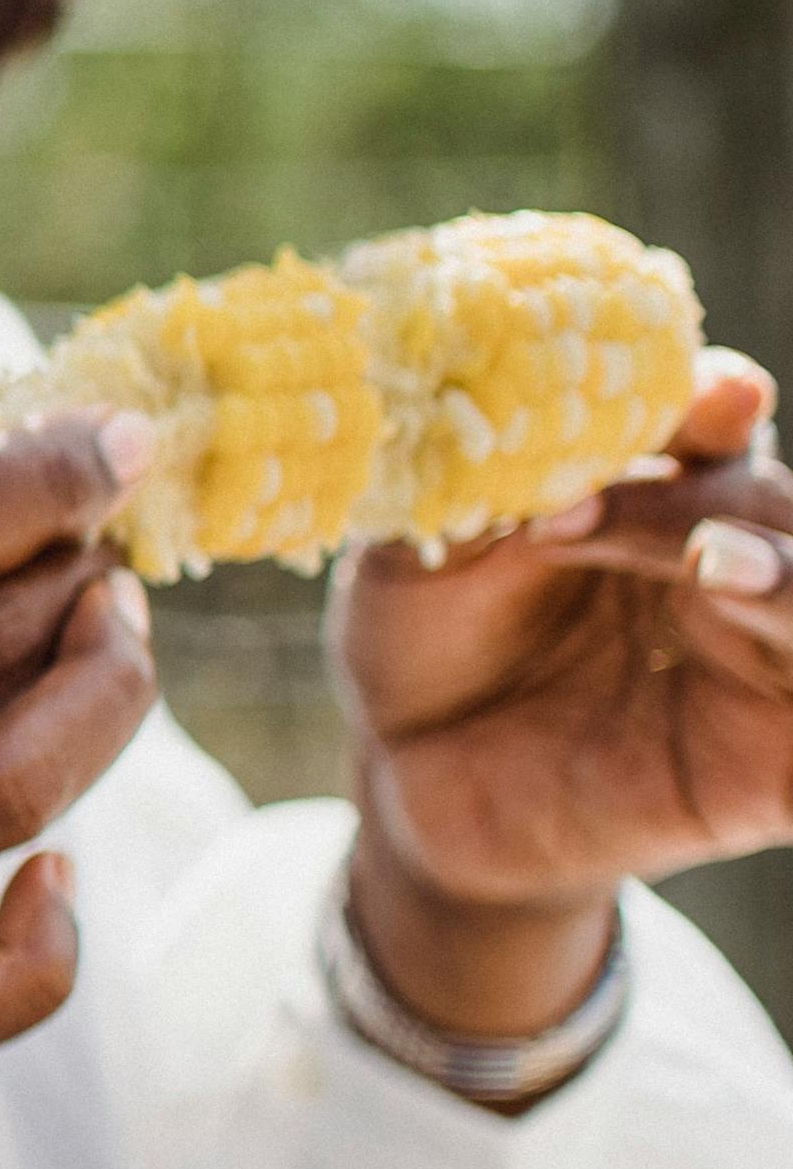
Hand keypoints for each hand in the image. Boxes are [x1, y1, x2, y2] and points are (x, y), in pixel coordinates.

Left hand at [336, 352, 792, 1034]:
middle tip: (602, 495)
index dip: (706, 400)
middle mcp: (725, 557)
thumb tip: (538, 399)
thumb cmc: (422, 647)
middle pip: (764, 498)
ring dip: (771, 562)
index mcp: (659, 489)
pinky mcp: (774, 756)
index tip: (692, 387)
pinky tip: (735, 602)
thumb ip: (487, 484)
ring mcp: (757, 652)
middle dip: (704, 489)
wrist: (411, 780)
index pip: (714, 421)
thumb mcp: (431, 553)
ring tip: (704, 556)